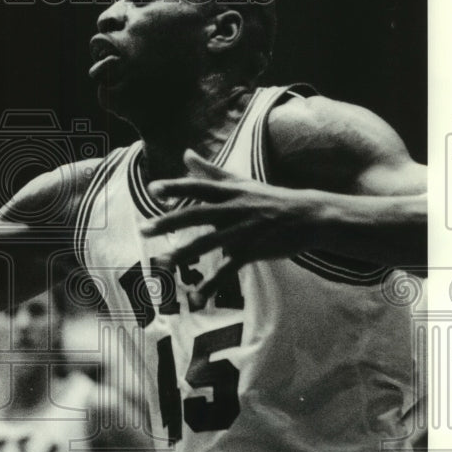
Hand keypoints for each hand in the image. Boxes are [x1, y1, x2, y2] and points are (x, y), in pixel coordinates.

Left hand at [141, 149, 325, 298]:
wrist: (307, 215)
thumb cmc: (268, 198)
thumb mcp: (239, 181)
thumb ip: (210, 171)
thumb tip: (186, 153)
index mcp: (228, 192)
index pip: (197, 187)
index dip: (175, 187)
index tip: (152, 189)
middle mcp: (233, 209)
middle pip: (196, 214)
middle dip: (169, 221)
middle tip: (144, 228)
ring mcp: (242, 231)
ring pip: (209, 242)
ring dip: (185, 253)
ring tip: (163, 262)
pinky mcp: (252, 251)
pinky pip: (228, 269)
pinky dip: (212, 285)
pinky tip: (196, 297)